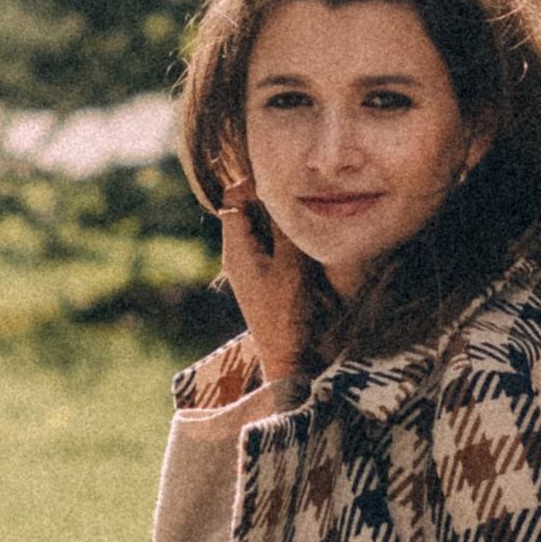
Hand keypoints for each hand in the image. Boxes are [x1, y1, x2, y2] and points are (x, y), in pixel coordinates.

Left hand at [217, 179, 308, 381]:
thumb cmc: (289, 313)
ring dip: (281, 218)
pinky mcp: (265, 277)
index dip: (256, 182)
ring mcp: (250, 266)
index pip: (233, 196)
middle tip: (302, 194)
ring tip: (307, 213)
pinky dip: (286, 236)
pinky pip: (271, 244)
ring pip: (261, 225)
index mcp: (235, 247)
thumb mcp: (291, 263)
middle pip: (246, 208)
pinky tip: (306, 239)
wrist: (291, 360)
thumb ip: (284, 225)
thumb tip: (280, 189)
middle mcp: (237, 253)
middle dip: (272, 199)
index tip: (287, 181)